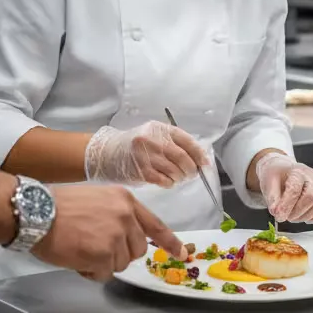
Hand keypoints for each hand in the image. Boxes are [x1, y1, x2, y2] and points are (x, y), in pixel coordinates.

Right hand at [32, 184, 183, 279]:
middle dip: (119, 254)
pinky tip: (76, 256)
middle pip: (137, 250)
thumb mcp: (96, 199)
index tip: (181, 253)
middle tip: (94, 247)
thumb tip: (124, 237)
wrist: (36, 212)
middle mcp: (125, 216)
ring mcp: (116, 235)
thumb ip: (115, 215)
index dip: (169, 241)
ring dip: (102, 262)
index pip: (154, 224)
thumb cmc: (58, 205)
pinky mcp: (104, 254)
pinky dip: (90, 271)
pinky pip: (103, 274)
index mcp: (124, 200)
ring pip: (120, 264)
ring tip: (81, 248)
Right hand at [84, 121, 208, 186]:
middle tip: (192, 173)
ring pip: (175, 171)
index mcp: (159, 129)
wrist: (107, 153)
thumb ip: (172, 142)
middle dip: (191, 168)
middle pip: (183, 157)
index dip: (199, 153)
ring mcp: (146, 156)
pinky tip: (167, 181)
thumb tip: (197, 157)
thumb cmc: (133, 145)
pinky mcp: (141, 171)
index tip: (205, 162)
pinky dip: (169, 183)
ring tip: (178, 177)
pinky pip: (164, 180)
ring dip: (180, 177)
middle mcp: (153, 140)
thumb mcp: (152, 135)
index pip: (186, 140)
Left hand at [254, 152, 312, 223]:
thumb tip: (276, 212)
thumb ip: (272, 198)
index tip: (278, 215)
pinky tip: (302, 215)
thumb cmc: (277, 176)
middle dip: (297, 212)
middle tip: (284, 216)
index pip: (295, 189)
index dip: (286, 205)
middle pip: (312, 197)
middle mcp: (312, 177)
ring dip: (304, 216)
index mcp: (297, 171)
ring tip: (291, 215)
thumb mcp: (268, 183)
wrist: (284, 171)